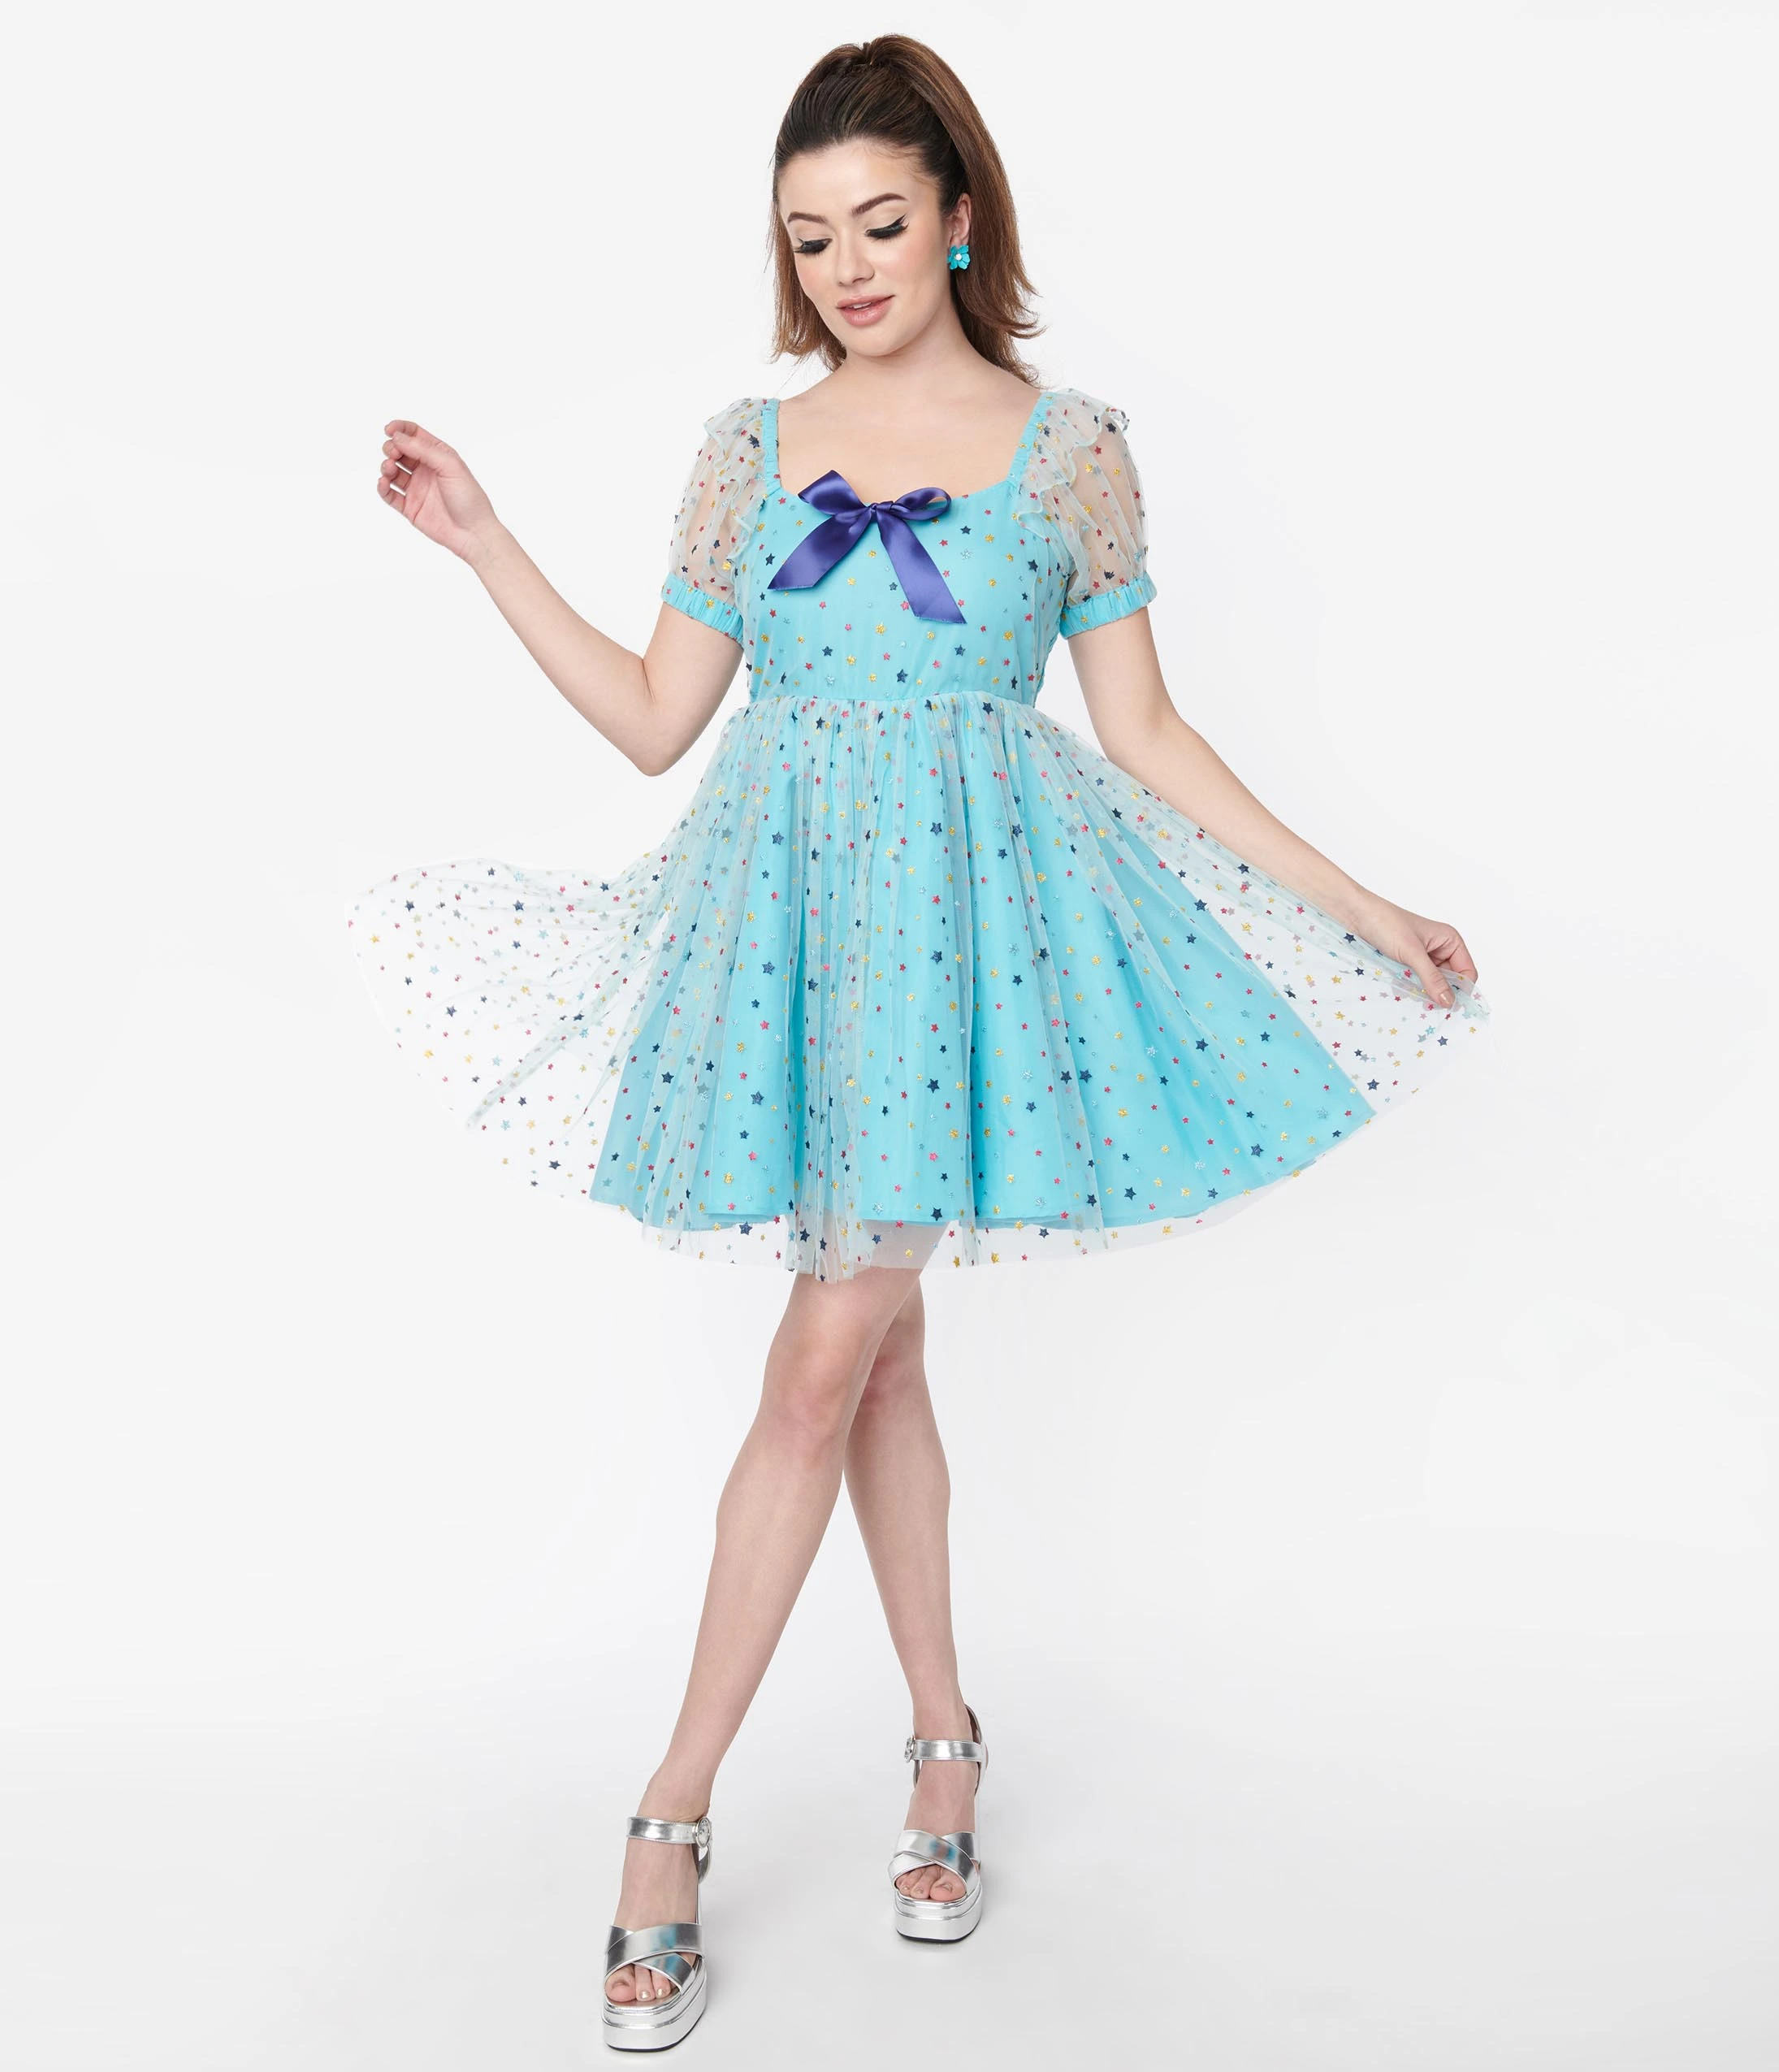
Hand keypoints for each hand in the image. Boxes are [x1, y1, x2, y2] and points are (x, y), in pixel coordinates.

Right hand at [377, 420, 503, 563]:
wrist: (473, 533)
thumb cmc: (469, 498)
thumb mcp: (450, 466)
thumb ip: (424, 450)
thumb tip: (398, 437)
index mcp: (438, 456)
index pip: (414, 434)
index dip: (400, 429)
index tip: (389, 430)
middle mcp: (426, 470)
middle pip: (399, 450)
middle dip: (391, 448)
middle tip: (393, 454)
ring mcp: (417, 488)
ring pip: (392, 471)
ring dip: (386, 466)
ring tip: (389, 469)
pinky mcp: (410, 507)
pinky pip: (390, 494)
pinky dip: (382, 487)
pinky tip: (383, 483)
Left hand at [1352, 898, 1477, 1009]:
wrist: (1356, 915)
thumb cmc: (1386, 924)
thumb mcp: (1412, 953)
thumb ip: (1431, 978)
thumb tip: (1449, 1002)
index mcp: (1450, 941)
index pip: (1467, 973)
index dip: (1460, 990)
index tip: (1447, 1006)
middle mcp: (1440, 949)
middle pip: (1449, 981)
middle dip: (1438, 992)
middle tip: (1424, 1004)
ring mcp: (1422, 957)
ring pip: (1431, 984)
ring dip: (1422, 991)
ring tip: (1407, 992)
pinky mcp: (1407, 963)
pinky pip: (1415, 982)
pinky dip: (1409, 988)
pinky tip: (1398, 989)